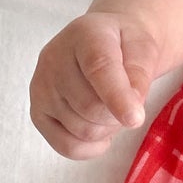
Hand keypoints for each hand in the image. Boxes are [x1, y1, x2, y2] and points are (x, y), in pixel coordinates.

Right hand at [29, 11, 157, 159]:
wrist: (108, 41)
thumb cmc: (127, 45)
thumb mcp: (144, 47)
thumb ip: (140, 73)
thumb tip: (132, 108)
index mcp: (86, 34)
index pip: (98, 68)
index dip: (117, 97)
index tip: (135, 119)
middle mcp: (54, 59)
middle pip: (91, 107)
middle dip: (120, 114)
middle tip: (131, 101)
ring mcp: (41, 87)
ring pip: (83, 131)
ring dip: (108, 128)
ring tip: (113, 106)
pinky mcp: (37, 112)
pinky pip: (67, 146)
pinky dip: (91, 147)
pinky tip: (102, 129)